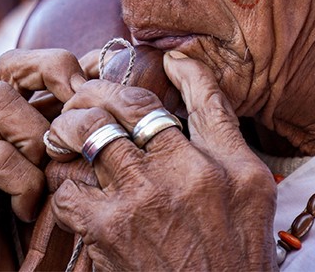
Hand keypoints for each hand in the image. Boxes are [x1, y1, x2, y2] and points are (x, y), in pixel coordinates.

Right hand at [0, 49, 87, 269]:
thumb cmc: (31, 239)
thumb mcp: (60, 179)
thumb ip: (72, 140)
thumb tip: (112, 88)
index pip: (23, 65)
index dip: (64, 65)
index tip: (100, 82)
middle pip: (8, 66)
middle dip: (52, 74)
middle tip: (80, 104)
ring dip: (37, 134)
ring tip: (47, 174)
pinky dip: (24, 182)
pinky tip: (29, 211)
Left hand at [45, 51, 277, 270]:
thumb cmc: (233, 255)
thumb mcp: (251, 190)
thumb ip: (222, 130)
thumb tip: (187, 69)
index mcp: (226, 164)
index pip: (199, 97)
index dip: (170, 70)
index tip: (151, 62)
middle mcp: (184, 175)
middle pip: (126, 104)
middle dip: (94, 92)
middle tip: (82, 98)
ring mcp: (142, 201)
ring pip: (88, 134)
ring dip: (69, 130)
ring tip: (63, 135)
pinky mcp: (108, 232)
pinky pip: (68, 188)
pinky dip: (63, 183)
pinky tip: (69, 188)